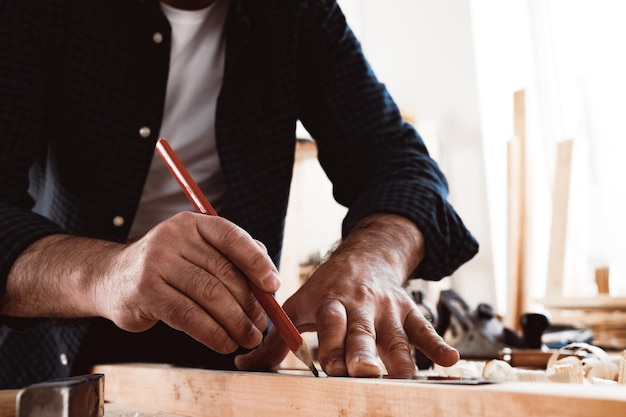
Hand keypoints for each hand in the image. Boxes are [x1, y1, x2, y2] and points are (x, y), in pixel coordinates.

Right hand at [2, 211, 280, 353]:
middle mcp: (173, 238)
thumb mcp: (196, 251)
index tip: (273, 285)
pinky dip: (213, 334)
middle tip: (262, 324)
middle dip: (249, 303)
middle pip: (223, 273)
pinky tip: (224, 344)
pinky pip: (189, 317)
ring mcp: (156, 263)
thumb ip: (232, 257)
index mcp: (192, 224)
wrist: (111, 278)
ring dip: (235, 323)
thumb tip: (269, 279)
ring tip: (248, 337)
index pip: (231, 237)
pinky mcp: (146, 292)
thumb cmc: (166, 267)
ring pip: (209, 296)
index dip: (256, 262)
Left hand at [235, 214, 458, 376]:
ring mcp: (387, 309)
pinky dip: (439, 344)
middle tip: (364, 372)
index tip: (331, 368)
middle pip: (362, 333)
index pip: (330, 326)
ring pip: (396, 337)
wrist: (366, 256)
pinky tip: (452, 361)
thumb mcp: (299, 306)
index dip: (330, 345)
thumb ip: (275, 341)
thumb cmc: (327, 289)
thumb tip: (243, 368)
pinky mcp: (409, 311)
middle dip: (362, 352)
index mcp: (329, 304)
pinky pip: (425, 328)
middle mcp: (359, 307)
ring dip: (402, 358)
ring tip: (408, 379)